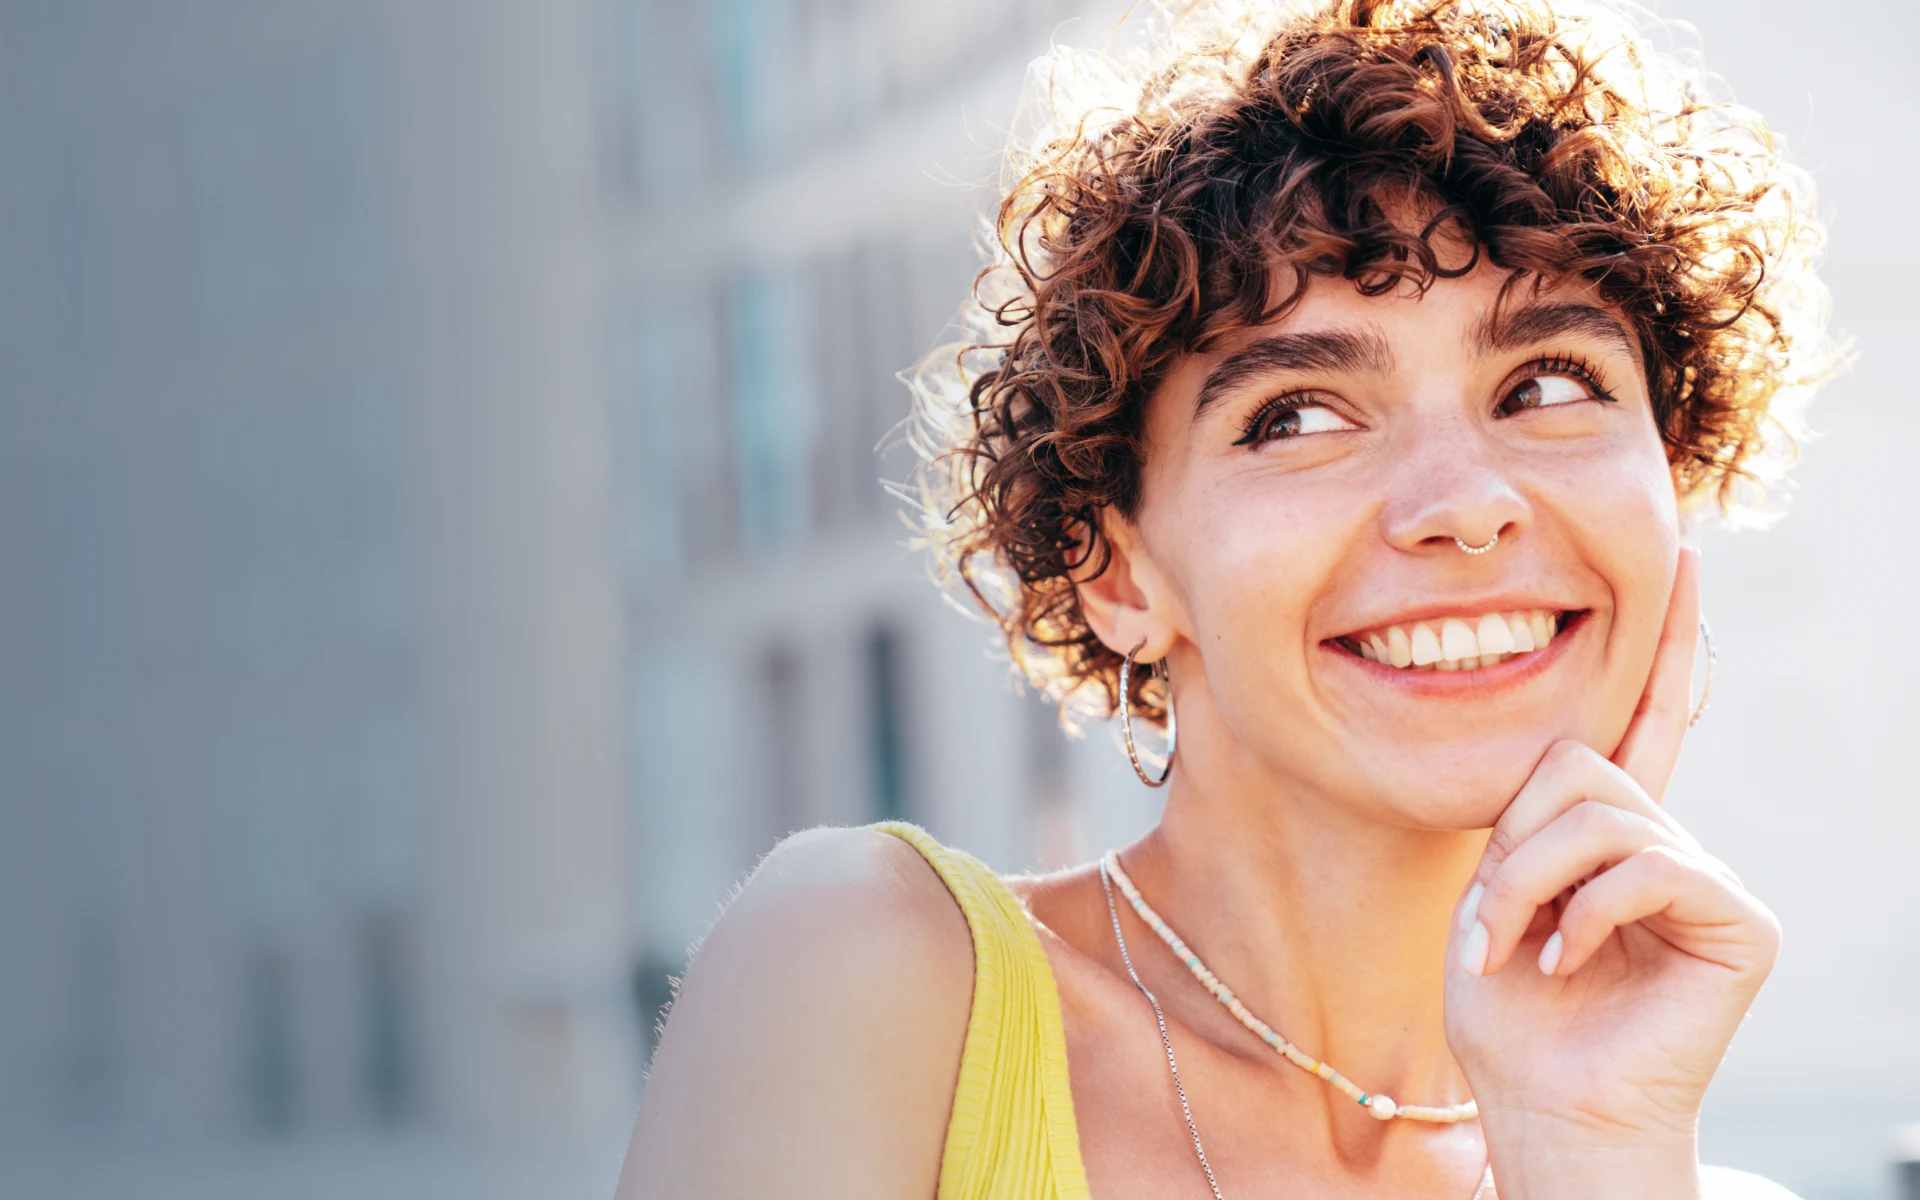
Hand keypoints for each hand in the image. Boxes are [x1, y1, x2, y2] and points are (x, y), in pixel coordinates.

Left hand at [1443, 549, 1780, 1198]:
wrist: (1542, 1104)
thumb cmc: (1509, 1011)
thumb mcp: (1495, 889)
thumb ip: (1533, 815)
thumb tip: (1567, 762)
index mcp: (1610, 829)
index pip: (1640, 717)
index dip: (1663, 639)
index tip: (1682, 554)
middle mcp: (1667, 841)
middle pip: (1578, 766)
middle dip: (1514, 845)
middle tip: (1495, 923)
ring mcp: (1708, 880)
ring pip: (1601, 814)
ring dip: (1532, 884)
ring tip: (1521, 947)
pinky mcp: (1740, 920)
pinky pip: (1646, 867)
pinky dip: (1584, 915)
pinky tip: (1568, 964)